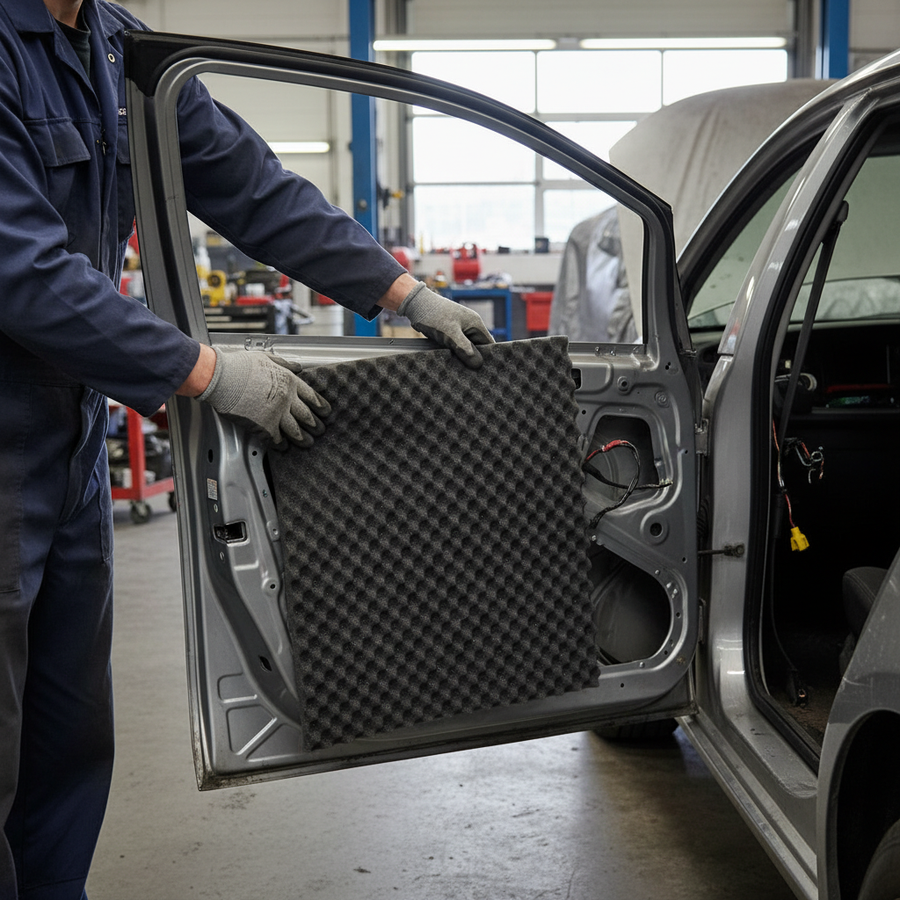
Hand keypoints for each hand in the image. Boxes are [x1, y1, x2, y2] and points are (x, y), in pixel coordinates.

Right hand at [197, 348, 329, 447]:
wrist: (222, 377)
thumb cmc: (240, 366)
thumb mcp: (267, 357)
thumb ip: (285, 364)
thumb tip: (298, 366)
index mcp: (289, 382)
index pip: (313, 398)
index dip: (321, 407)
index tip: (326, 413)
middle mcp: (286, 399)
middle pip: (307, 417)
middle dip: (316, 426)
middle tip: (320, 431)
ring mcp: (276, 414)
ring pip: (296, 431)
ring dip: (304, 439)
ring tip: (308, 443)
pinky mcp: (263, 427)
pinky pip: (277, 440)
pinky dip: (282, 446)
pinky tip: (285, 448)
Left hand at [398, 282, 493, 368]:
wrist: (416, 304)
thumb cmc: (433, 316)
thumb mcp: (450, 334)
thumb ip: (464, 348)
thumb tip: (478, 364)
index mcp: (475, 323)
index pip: (489, 344)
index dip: (488, 357)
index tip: (483, 370)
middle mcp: (470, 325)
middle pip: (478, 347)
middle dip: (474, 358)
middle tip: (470, 373)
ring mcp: (460, 328)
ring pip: (466, 347)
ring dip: (463, 356)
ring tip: (460, 369)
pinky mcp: (450, 331)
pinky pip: (457, 345)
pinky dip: (455, 352)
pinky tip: (450, 361)